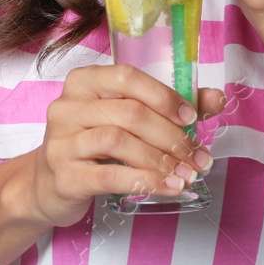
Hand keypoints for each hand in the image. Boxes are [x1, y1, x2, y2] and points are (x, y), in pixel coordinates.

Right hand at [21, 64, 223, 227]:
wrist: (47, 186)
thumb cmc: (92, 147)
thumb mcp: (124, 121)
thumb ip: (168, 107)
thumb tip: (216, 99)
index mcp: (84, 82)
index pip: (127, 76)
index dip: (163, 95)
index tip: (191, 116)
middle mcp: (67, 106)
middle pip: (129, 112)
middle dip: (170, 135)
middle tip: (197, 156)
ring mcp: (62, 141)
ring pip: (119, 141)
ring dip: (161, 160)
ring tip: (186, 175)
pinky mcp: (64, 175)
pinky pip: (110, 176)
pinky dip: (145, 181)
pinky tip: (167, 188)